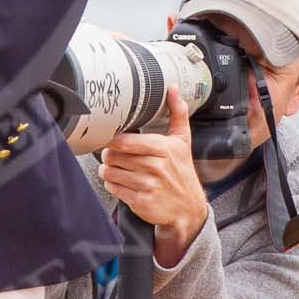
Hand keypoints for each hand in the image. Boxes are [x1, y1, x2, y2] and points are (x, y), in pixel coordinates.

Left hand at [99, 86, 210, 264]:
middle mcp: (155, 167)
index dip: (112, 140)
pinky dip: (113, 185)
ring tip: (117, 168)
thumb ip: (177, 113)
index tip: (111, 138)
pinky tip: (122, 182)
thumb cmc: (182, 172)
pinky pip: (113, 189)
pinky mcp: (141, 202)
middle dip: (110, 155)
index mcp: (163, 149)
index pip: (124, 141)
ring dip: (108, 170)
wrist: (189, 208)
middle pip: (113, 156)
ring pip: (110, 172)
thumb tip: (173, 89)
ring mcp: (148, 186)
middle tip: (115, 155)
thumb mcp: (183, 142)